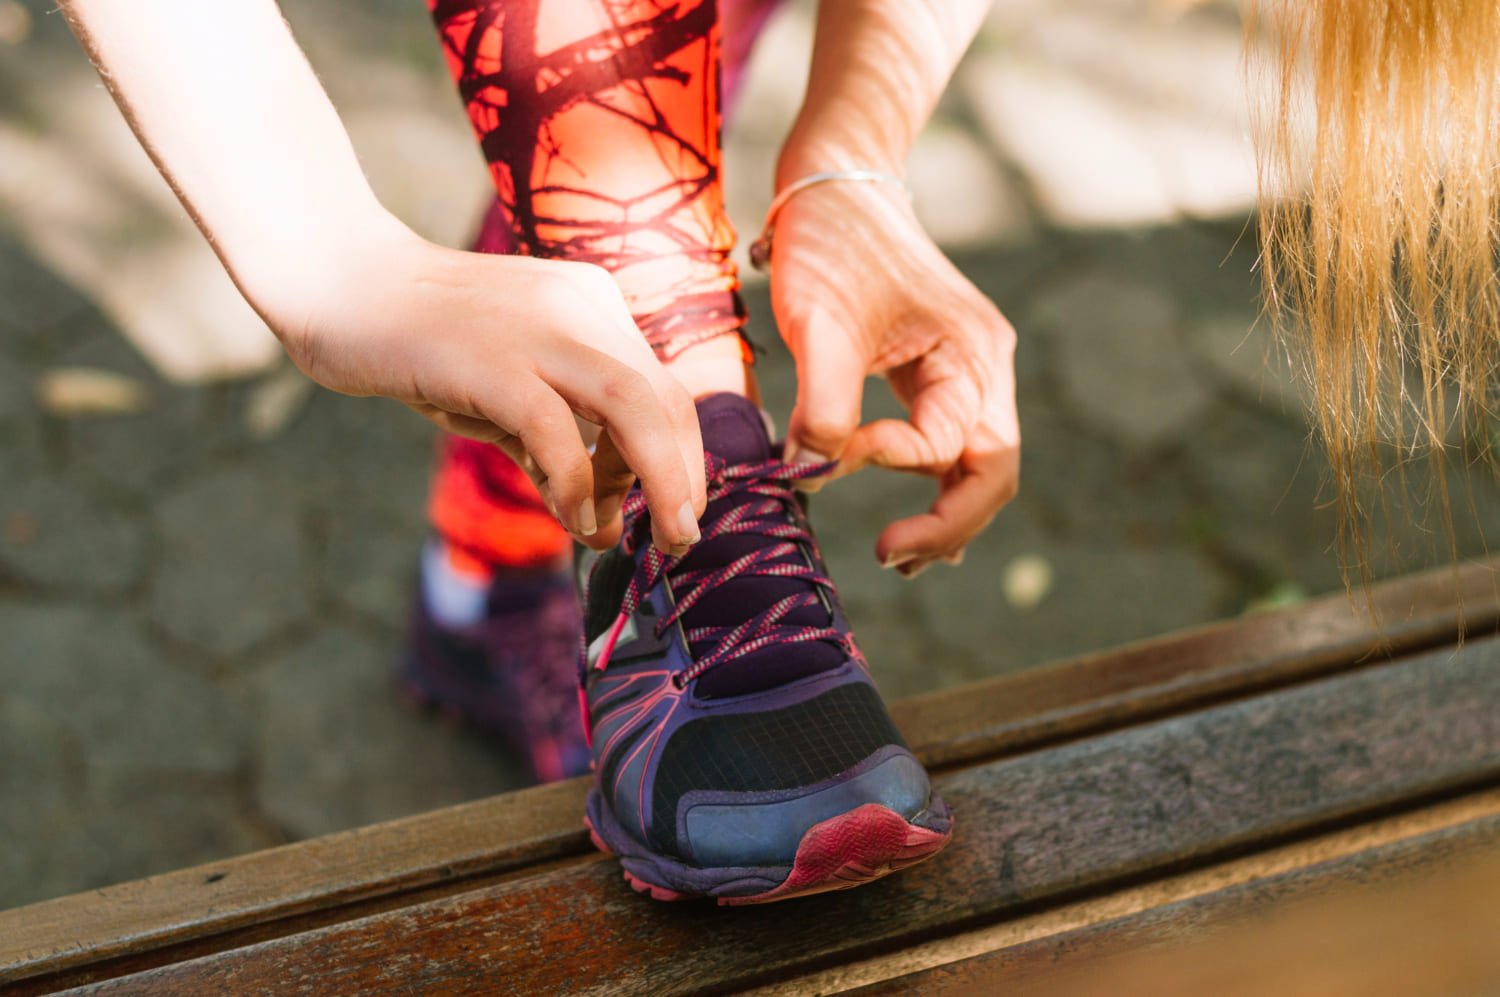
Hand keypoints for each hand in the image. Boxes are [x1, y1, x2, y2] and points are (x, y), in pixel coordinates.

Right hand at [273, 221, 705, 555]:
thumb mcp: (506, 387)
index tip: (674, 509)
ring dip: (660, 481)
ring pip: (634, 408)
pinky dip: (576, 483)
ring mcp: (539, 330)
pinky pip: (555, 429)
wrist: (338, 278)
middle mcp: (581, 309)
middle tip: (679, 538)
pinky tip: (574, 518)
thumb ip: (552, 441)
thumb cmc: (421, 342)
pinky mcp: (490, 359)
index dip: (682, 458)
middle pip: (666, 400)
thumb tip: (595, 515)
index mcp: (594, 307)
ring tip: (659, 538)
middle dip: (684, 478)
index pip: (664, 390)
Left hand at [769, 181, 1019, 574]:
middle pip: (993, 471)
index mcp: (972, 355)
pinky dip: (935, 484)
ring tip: (901, 557)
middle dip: (948, 523)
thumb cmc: (830, 242)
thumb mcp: (821, 323)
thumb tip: (814, 475)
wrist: (837, 182)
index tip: (823, 458)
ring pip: (980, 465)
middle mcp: (985, 367)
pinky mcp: (941, 371)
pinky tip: (908, 519)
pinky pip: (954, 443)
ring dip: (948, 515)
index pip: (948, 444)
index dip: (888, 462)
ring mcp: (968, 370)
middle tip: (891, 558)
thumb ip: (824, 403)